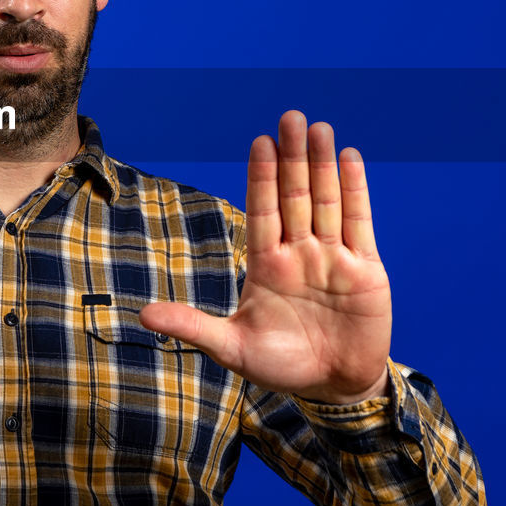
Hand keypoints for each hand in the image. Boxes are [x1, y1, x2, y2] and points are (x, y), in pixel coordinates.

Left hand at [141, 110, 390, 403]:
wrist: (332, 389)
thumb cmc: (279, 366)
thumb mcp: (231, 348)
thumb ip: (191, 326)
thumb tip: (141, 316)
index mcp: (266, 265)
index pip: (263, 211)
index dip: (261, 177)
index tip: (259, 142)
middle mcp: (299, 253)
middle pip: (294, 196)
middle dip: (292, 158)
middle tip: (288, 117)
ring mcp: (332, 257)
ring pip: (326, 201)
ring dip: (322, 165)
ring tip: (317, 128)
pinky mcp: (365, 269)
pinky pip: (359, 222)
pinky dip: (355, 190)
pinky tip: (349, 157)